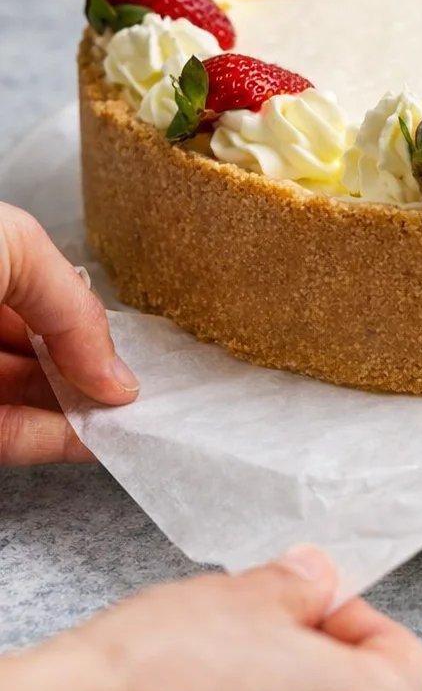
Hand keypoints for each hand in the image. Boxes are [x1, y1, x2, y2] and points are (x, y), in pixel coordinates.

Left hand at [0, 202, 137, 464]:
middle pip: (38, 352)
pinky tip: (95, 441)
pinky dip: (55, 443)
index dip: (85, 325)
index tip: (128, 352)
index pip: (42, 297)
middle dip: (89, 374)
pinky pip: (7, 435)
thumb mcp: (14, 247)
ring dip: (82, 415)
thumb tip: (117, 377)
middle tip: (139, 394)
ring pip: (28, 399)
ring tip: (132, 422)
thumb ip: (72, 306)